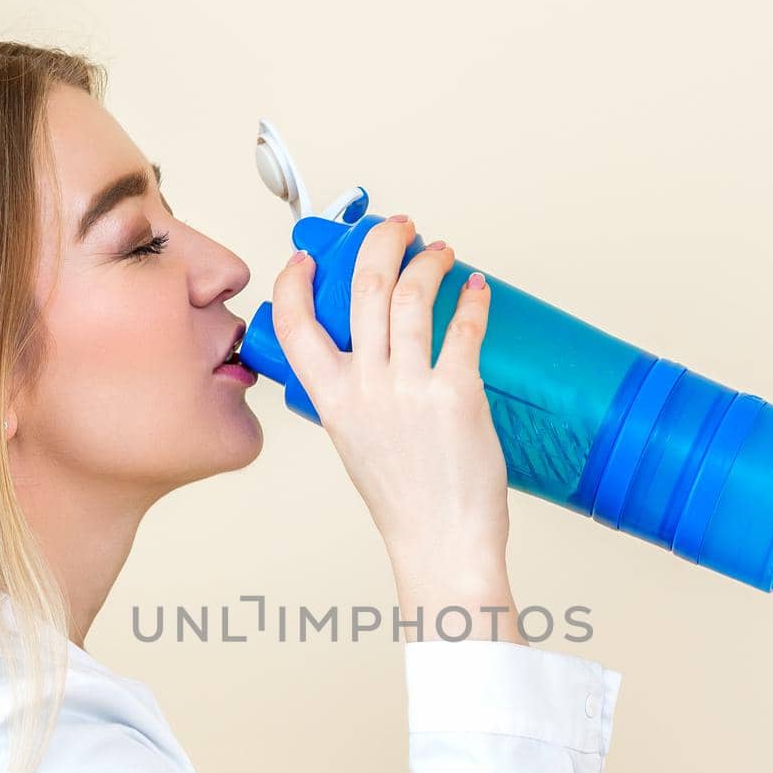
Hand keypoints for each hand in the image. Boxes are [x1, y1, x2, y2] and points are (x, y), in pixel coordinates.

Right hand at [271, 217, 509, 579]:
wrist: (440, 543)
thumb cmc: (406, 504)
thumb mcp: (356, 445)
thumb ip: (355, 399)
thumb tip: (373, 361)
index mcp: (332, 401)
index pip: (295, 325)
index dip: (296, 282)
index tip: (308, 260)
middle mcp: (366, 388)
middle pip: (364, 288)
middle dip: (381, 243)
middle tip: (398, 228)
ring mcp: (411, 388)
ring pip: (412, 296)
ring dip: (429, 261)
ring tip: (441, 253)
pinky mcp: (457, 392)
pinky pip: (462, 328)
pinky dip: (472, 300)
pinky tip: (477, 290)